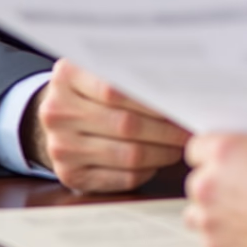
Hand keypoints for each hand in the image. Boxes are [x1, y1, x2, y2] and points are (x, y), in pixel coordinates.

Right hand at [22, 58, 190, 192]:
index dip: (154, 99)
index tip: (182, 103)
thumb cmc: (93, 87)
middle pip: (125, 124)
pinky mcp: (69, 175)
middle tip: (189, 129)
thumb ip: (133, 72)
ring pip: (127, 154)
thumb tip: (181, 84)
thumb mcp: (103, 68)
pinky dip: (146, 171)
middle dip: (166, 130)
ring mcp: (60, 146)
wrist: (59, 115)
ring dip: (162, 152)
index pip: (117, 89)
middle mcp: (58, 112)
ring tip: (180, 145)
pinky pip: (119, 178)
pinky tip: (158, 161)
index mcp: (67, 76)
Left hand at [184, 133, 246, 246]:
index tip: (230, 160)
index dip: (215, 155)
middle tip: (244, 189)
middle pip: (196, 185)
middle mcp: (208, 189)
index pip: (196, 148)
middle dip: (215, 187)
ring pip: (200, 221)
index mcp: (223, 153)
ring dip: (217, 218)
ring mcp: (212, 228)